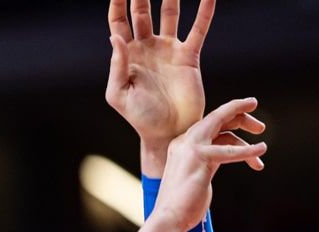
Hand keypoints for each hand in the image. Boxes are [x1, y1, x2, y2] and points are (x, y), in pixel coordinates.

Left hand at [106, 0, 213, 151]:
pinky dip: (204, 11)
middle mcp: (146, 48)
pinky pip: (198, 28)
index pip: (119, 21)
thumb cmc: (139, 118)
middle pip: (142, 11)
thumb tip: (115, 37)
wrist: (168, 133)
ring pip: (170, 13)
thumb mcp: (119, 95)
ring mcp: (168, 49)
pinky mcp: (189, 56)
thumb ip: (116, 66)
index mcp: (125, 56)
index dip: (118, 2)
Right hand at [152, 97, 265, 231]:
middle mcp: (184, 142)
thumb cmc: (183, 206)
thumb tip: (221, 160)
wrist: (168, 219)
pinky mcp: (200, 157)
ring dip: (247, 124)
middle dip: (239, 111)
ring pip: (222, 122)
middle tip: (260, 127)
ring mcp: (190, 147)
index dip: (228, 120)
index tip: (246, 121)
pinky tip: (260, 151)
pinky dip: (248, 150)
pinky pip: (230, 149)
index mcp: (181, 146)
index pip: (208, 126)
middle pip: (216, 117)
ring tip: (262, 141)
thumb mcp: (197, 177)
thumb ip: (207, 164)